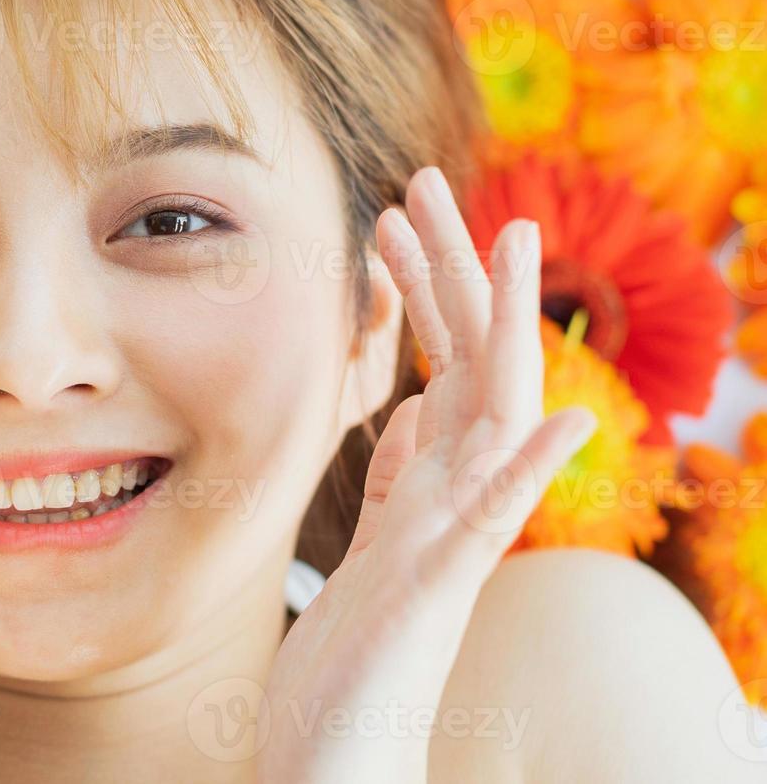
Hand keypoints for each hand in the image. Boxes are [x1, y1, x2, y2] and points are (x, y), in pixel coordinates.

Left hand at [260, 166, 596, 781]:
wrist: (339, 755)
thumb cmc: (353, 658)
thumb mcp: (372, 547)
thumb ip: (399, 481)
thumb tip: (411, 415)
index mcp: (430, 487)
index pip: (439, 366)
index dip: (425, 290)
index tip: (397, 215)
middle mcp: (453, 503)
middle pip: (467, 363)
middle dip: (452, 270)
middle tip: (428, 178)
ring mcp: (454, 543)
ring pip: (494, 416)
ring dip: (504, 326)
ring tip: (520, 239)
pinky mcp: (439, 592)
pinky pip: (493, 523)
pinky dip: (528, 469)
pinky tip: (564, 419)